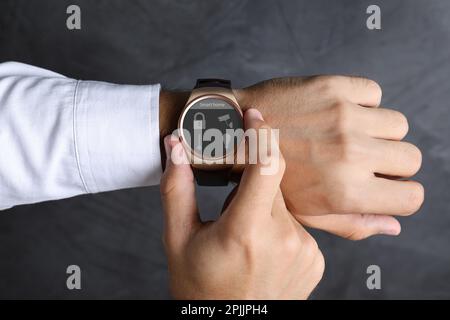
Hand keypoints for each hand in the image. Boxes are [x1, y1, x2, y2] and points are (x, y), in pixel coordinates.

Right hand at [160, 109, 323, 298]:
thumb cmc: (199, 287)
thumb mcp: (178, 239)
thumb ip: (176, 189)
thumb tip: (175, 147)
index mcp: (245, 231)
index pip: (265, 165)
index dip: (260, 134)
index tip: (254, 115)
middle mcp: (283, 239)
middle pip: (273, 182)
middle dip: (251, 182)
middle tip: (230, 206)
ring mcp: (305, 250)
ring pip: (285, 204)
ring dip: (264, 206)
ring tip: (244, 238)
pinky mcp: (316, 259)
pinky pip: (297, 224)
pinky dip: (278, 226)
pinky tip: (262, 249)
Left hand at [235, 76, 423, 239]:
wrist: (231, 135)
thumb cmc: (267, 180)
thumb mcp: (306, 214)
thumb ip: (352, 224)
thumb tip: (394, 226)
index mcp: (346, 191)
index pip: (412, 197)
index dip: (401, 193)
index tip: (384, 185)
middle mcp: (350, 153)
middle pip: (411, 158)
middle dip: (392, 162)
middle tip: (363, 159)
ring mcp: (343, 117)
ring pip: (397, 124)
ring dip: (377, 131)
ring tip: (345, 135)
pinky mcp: (333, 88)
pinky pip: (374, 93)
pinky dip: (362, 102)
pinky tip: (335, 112)